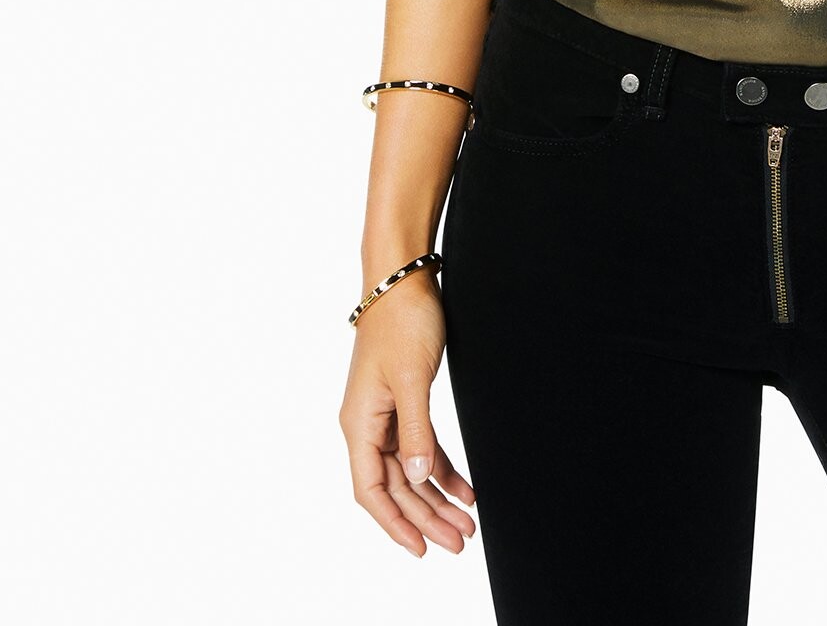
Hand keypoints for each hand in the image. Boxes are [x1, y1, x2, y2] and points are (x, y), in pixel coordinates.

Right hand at [340, 274, 476, 557]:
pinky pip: (422, 447)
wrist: (403, 279)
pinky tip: (464, 487)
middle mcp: (368, 426)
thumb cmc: (401, 322)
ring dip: (437, 497)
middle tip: (460, 541)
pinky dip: (442, 468)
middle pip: (396, 487)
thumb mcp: (411, 379)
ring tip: (466, 523)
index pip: (372, 490)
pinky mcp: (404, 402)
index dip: (394, 523)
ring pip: (411, 471)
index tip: (421, 547)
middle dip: (427, 517)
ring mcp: (386, 416)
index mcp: (360, 424)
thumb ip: (415, 430)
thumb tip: (418, 478)